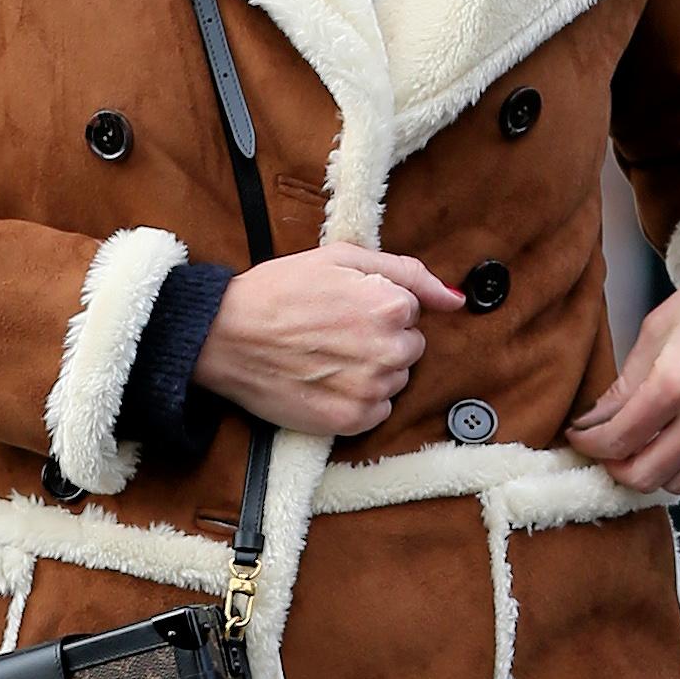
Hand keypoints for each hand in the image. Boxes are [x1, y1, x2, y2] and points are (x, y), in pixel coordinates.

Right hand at [192, 241, 468, 437]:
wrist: (223, 335)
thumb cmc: (277, 291)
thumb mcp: (342, 257)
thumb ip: (408, 273)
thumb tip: (455, 299)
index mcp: (391, 305)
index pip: (411, 312)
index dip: (375, 306)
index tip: (343, 306)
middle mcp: (389, 350)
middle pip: (409, 348)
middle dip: (380, 339)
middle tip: (334, 331)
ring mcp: (371, 389)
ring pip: (394, 380)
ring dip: (370, 370)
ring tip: (325, 356)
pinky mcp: (350, 420)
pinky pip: (377, 410)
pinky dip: (357, 399)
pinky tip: (325, 381)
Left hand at [563, 223, 679, 492]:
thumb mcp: (659, 327)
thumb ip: (627, 382)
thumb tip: (596, 420)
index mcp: (676, 382)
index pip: (617, 441)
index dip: (589, 446)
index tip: (581, 439)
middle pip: (646, 477)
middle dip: (617, 470)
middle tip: (608, 453)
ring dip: (659, 466)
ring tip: (650, 442)